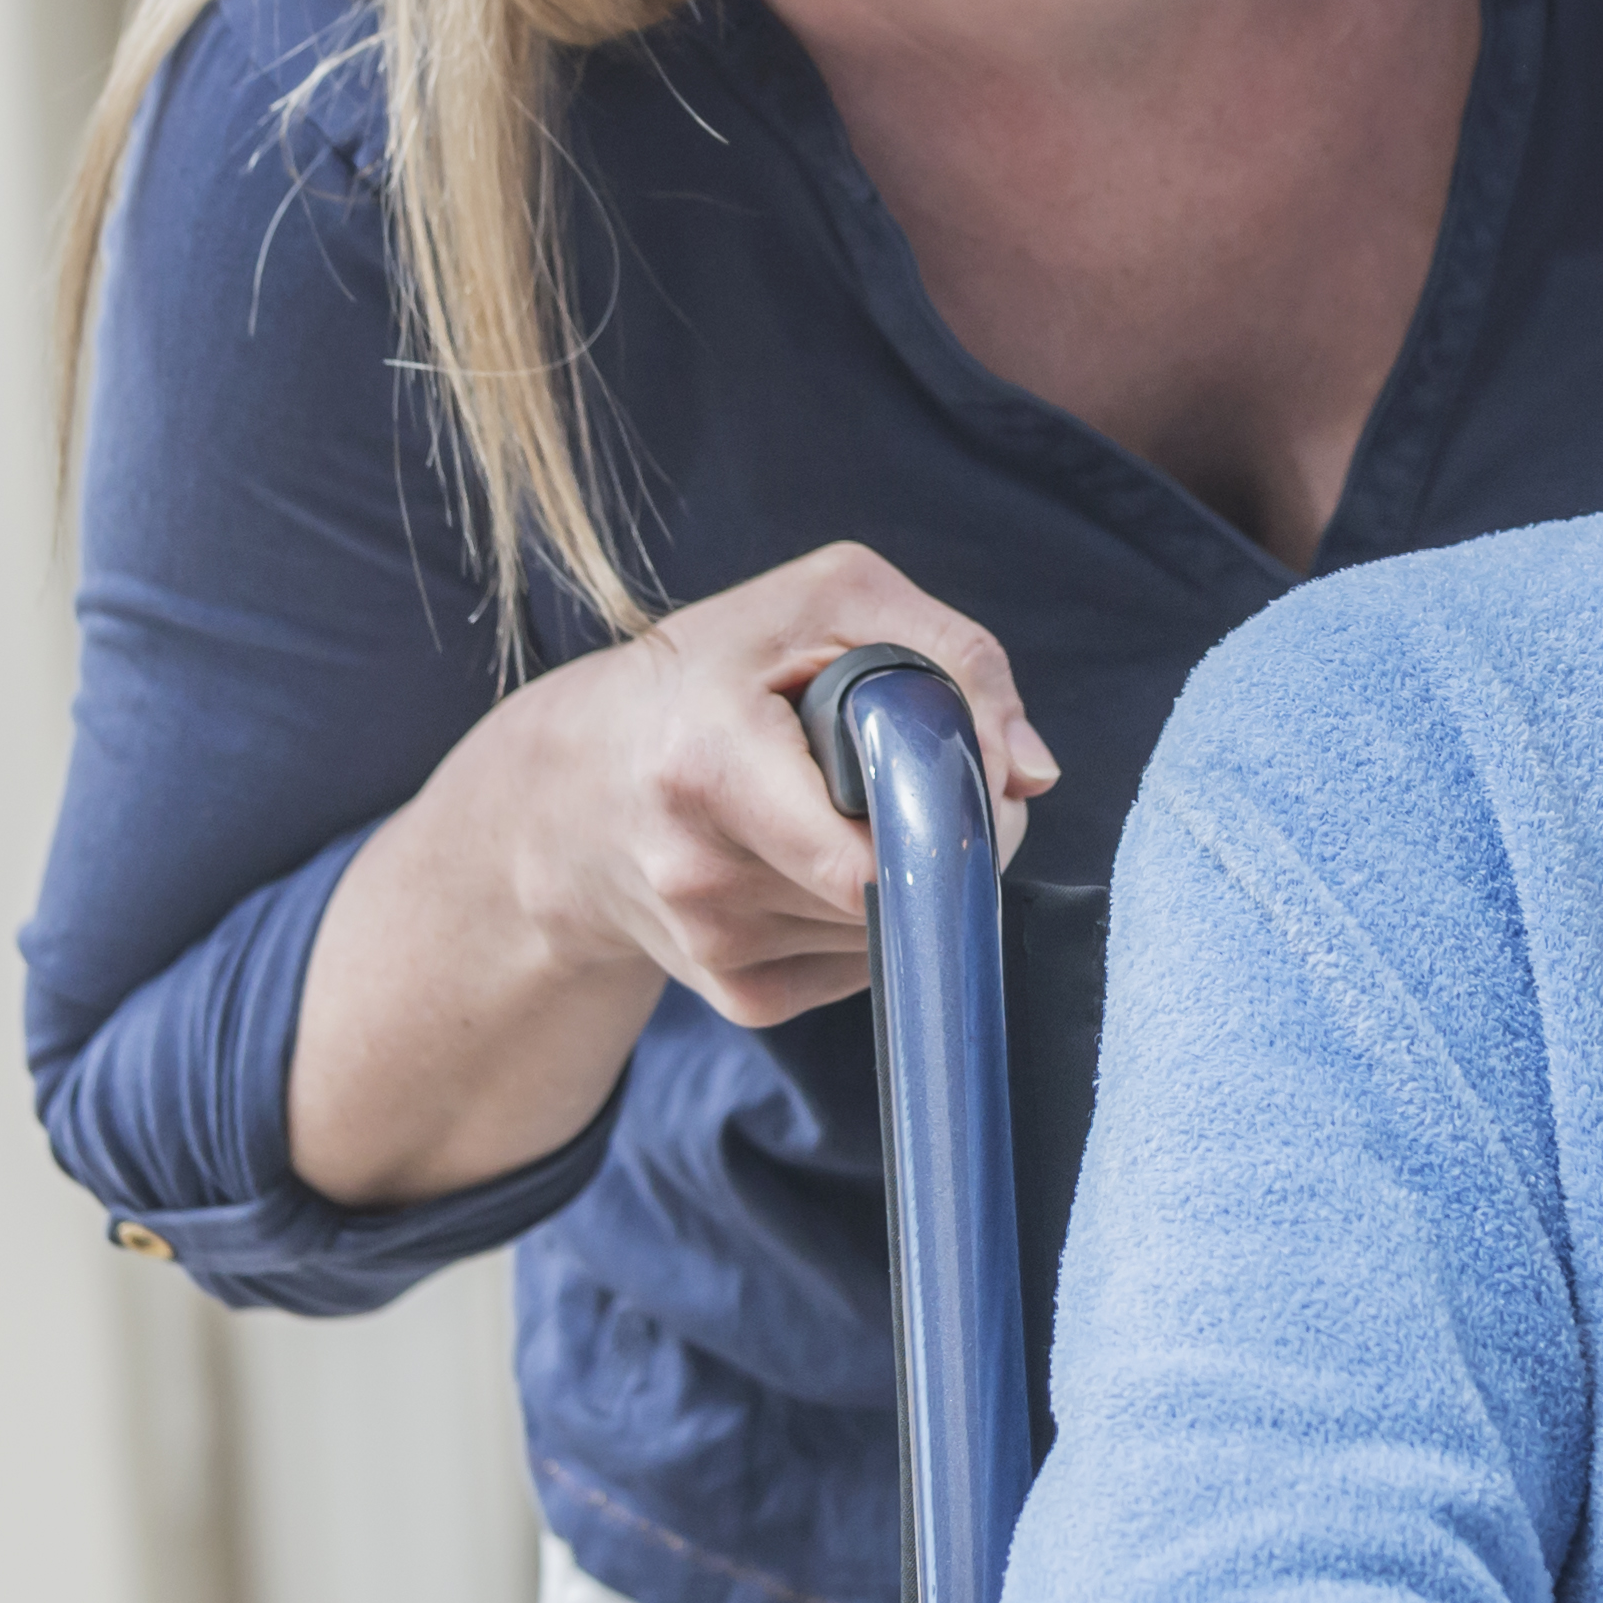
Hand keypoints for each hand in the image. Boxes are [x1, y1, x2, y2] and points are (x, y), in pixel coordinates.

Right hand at [489, 544, 1058, 1023]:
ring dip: (905, 880)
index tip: (971, 785)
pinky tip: (817, 866)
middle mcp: (699, 873)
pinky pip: (862, 973)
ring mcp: (714, 949)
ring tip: (843, 812)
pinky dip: (870, 921)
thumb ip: (951, 655)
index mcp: (707, 767)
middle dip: (939, 840)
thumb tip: (1030, 776)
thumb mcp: (820, 603)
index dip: (949, 826)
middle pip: (896, 893)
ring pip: (892, 936)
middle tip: (916, 780)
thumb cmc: (708, 674)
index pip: (866, 859)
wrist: (572, 791)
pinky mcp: (737, 999)